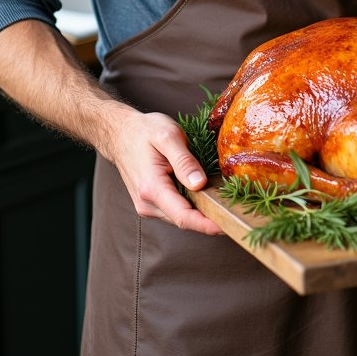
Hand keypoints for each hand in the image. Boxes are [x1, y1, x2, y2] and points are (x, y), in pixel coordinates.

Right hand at [105, 108, 222, 235]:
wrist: (120, 133)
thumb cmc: (144, 131)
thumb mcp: (167, 136)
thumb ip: (184, 161)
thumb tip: (200, 184)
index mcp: (152, 188)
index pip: (184, 217)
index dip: (208, 225)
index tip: (229, 225)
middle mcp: (147, 204)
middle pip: (184, 220)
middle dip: (209, 219)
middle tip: (236, 211)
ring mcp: (147, 206)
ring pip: (180, 217)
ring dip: (201, 213)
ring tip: (224, 202)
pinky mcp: (150, 203)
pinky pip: (174, 210)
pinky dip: (191, 206)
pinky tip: (204, 195)